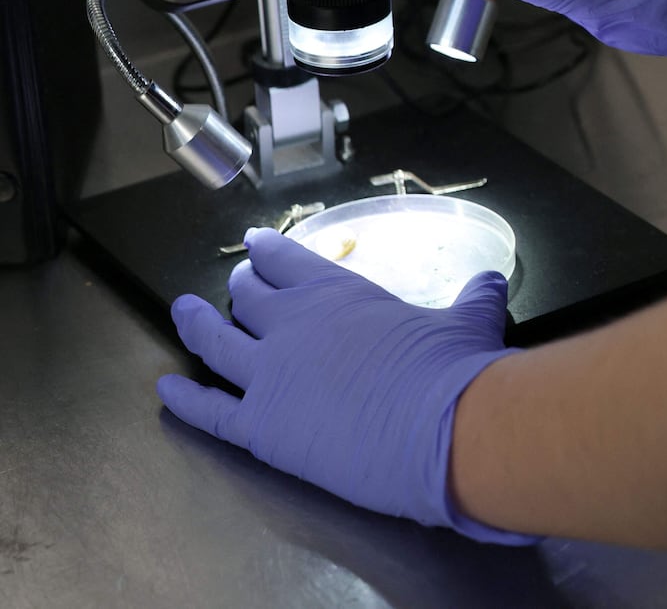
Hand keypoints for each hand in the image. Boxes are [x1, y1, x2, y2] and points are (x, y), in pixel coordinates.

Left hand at [157, 228, 535, 543]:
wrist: (446, 429)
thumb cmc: (455, 370)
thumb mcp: (467, 320)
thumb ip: (472, 298)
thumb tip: (491, 281)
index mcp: (336, 294)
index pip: (287, 260)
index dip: (266, 251)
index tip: (255, 245)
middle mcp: (294, 324)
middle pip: (249, 298)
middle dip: (240, 288)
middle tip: (236, 286)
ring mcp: (271, 374)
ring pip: (217, 342)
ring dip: (197, 324)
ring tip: (183, 312)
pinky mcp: (263, 428)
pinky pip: (211, 411)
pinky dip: (185, 400)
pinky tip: (167, 391)